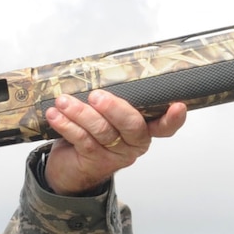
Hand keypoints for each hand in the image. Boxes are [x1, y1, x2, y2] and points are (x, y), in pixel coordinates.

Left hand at [42, 89, 186, 194]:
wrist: (71, 167)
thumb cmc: (93, 132)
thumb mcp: (107, 113)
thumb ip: (113, 97)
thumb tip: (101, 67)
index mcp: (145, 129)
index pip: (166, 126)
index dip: (173, 118)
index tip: (177, 106)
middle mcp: (134, 143)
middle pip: (132, 125)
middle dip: (114, 108)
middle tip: (97, 96)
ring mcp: (115, 154)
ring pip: (102, 131)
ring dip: (80, 113)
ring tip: (63, 101)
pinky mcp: (94, 160)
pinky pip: (81, 139)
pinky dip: (66, 124)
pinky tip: (56, 115)